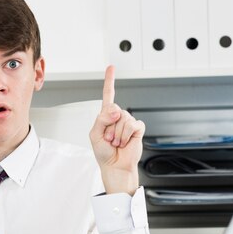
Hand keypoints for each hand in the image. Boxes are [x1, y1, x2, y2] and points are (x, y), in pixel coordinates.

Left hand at [89, 65, 144, 194]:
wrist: (115, 166)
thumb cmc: (103, 152)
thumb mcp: (95, 134)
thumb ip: (101, 119)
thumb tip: (116, 110)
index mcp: (106, 116)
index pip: (108, 95)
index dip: (110, 81)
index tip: (111, 68)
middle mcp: (118, 117)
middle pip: (113, 109)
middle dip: (109, 126)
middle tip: (109, 139)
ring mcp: (128, 122)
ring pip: (122, 118)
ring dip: (117, 134)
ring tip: (116, 142)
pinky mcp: (138, 128)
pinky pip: (132, 125)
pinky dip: (126, 135)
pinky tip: (125, 142)